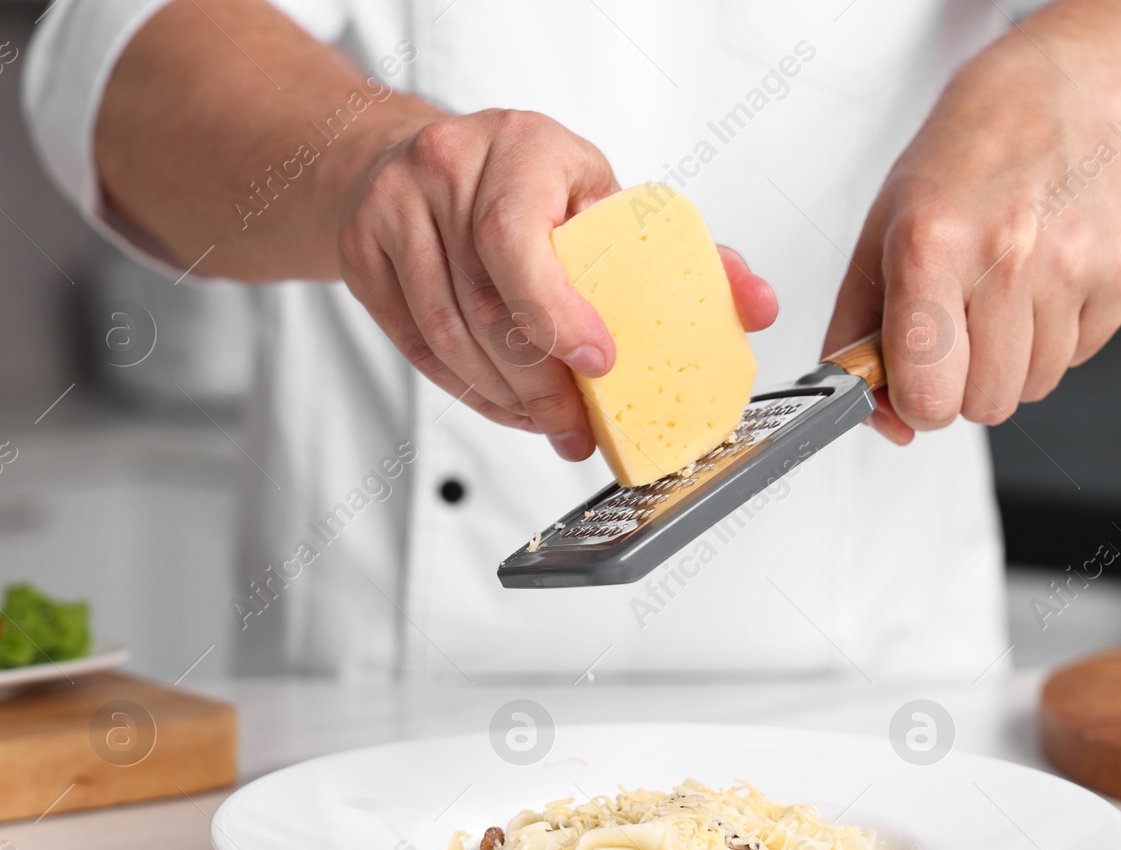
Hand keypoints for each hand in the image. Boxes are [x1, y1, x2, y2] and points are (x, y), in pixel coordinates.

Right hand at [337, 109, 777, 459]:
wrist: (413, 153)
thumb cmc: (527, 178)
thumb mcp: (607, 196)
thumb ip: (688, 253)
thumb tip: (758, 306)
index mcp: (521, 148)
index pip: (518, 241)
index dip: (556, 314)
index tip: (600, 362)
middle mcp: (447, 171)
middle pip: (485, 307)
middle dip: (540, 386)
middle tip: (578, 430)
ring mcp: (394, 213)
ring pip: (448, 338)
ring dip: (506, 399)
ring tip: (549, 427)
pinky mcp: (362, 256)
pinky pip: (418, 348)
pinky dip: (469, 391)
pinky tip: (507, 407)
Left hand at [823, 49, 1120, 443]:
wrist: (1051, 97)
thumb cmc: (958, 170)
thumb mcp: (878, 241)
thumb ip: (858, 342)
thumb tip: (885, 422)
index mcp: (931, 247)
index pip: (929, 396)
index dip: (919, 401)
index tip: (919, 376)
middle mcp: (1008, 254)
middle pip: (987, 405)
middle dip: (967, 382)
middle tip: (961, 326)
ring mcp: (1076, 263)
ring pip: (1036, 386)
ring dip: (1014, 358)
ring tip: (1004, 293)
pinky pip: (1082, 356)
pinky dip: (1058, 334)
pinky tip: (1045, 280)